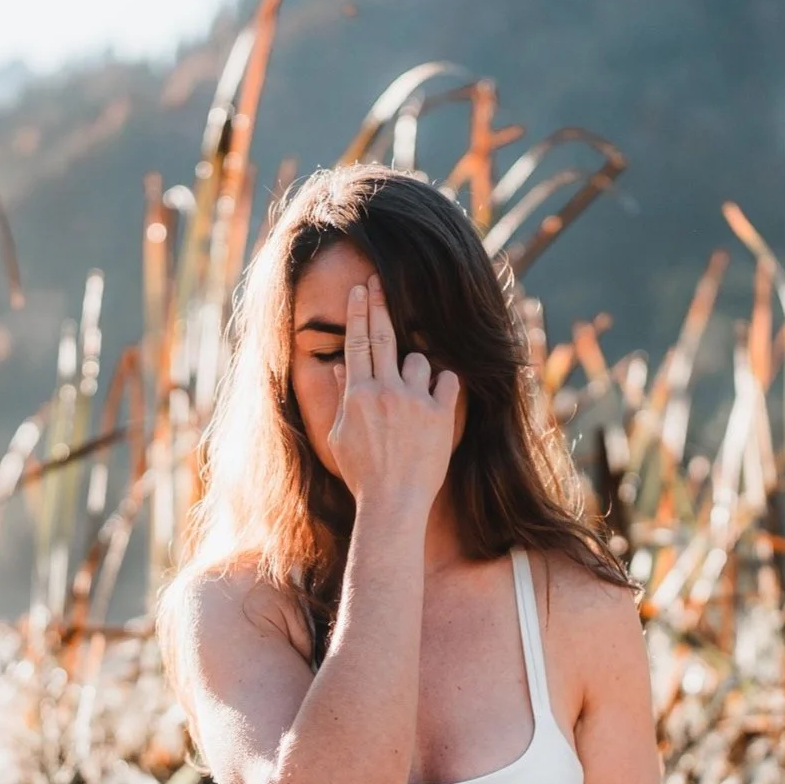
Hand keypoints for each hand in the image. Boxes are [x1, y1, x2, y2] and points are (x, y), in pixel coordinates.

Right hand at [328, 274, 460, 515]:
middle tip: (379, 281)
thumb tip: (337, 367)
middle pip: (384, 337)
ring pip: (419, 361)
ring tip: (410, 398)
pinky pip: (447, 380)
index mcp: (358, 396)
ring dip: (415, 369)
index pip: (357, 343)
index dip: (359, 313)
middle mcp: (385, 392)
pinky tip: (436, 401)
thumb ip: (342, 398)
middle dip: (380, 304)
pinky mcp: (441, 414)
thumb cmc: (363, 474)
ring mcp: (414, 401)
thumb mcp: (341, 436)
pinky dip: (442, 386)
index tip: (360, 290)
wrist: (393, 502)